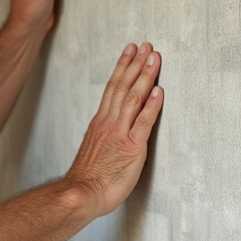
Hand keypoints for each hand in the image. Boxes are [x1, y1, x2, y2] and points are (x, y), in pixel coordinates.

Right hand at [66, 43, 163, 216]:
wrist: (81, 194)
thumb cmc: (88, 178)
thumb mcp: (93, 149)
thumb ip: (103, 134)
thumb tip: (110, 127)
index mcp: (101, 123)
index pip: (112, 88)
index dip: (123, 68)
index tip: (131, 51)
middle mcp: (109, 123)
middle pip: (123, 87)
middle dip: (136, 64)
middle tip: (146, 46)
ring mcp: (120, 134)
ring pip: (132, 98)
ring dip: (144, 76)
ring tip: (154, 58)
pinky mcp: (131, 148)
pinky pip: (143, 122)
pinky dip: (152, 105)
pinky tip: (159, 91)